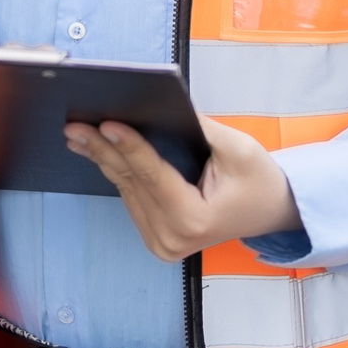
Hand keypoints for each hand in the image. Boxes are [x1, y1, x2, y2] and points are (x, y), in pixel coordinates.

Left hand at [65, 116, 300, 262]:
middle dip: (103, 150)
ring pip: (126, 190)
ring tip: (78, 134)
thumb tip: (161, 106)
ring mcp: (163, 242)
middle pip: (132, 182)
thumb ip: (199, 129)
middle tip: (75, 125)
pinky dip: (117, 171)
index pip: (153, 176)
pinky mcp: (158, 238)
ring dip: (103, 159)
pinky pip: (132, 198)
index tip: (106, 124)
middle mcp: (173, 237)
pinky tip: (97, 151)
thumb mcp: (238, 149)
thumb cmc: (260, 181)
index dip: (129, 147)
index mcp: (195, 220)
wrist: (272, 211)